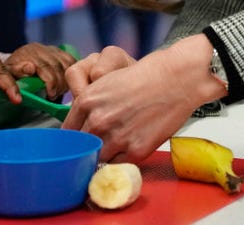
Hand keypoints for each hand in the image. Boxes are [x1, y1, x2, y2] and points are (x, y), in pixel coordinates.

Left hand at [4, 43, 76, 98]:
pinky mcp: (59, 52)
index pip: (45, 67)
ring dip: (65, 81)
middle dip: (58, 85)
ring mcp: (51, 49)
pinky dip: (72, 73)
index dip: (51, 82)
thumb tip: (30, 68)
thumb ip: (17, 71)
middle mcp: (41, 49)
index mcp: (28, 53)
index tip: (50, 94)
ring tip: (58, 91)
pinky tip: (65, 83)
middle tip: (53, 96)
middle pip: (58, 67)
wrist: (15, 65)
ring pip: (67, 65)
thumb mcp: (8, 74)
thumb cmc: (12, 74)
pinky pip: (71, 61)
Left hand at [62, 35, 223, 162]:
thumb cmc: (144, 78)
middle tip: (98, 146)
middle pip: (82, 147)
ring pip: (99, 159)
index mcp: (86, 101)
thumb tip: (82, 126)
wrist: (175, 79)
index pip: (68, 131)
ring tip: (116, 147)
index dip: (74, 137)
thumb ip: (90, 105)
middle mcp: (98, 120)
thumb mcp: (106, 83)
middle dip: (88, 147)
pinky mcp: (136, 150)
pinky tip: (130, 147)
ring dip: (105, 156)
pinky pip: (120, 164)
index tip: (79, 141)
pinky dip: (122, 160)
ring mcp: (116, 137)